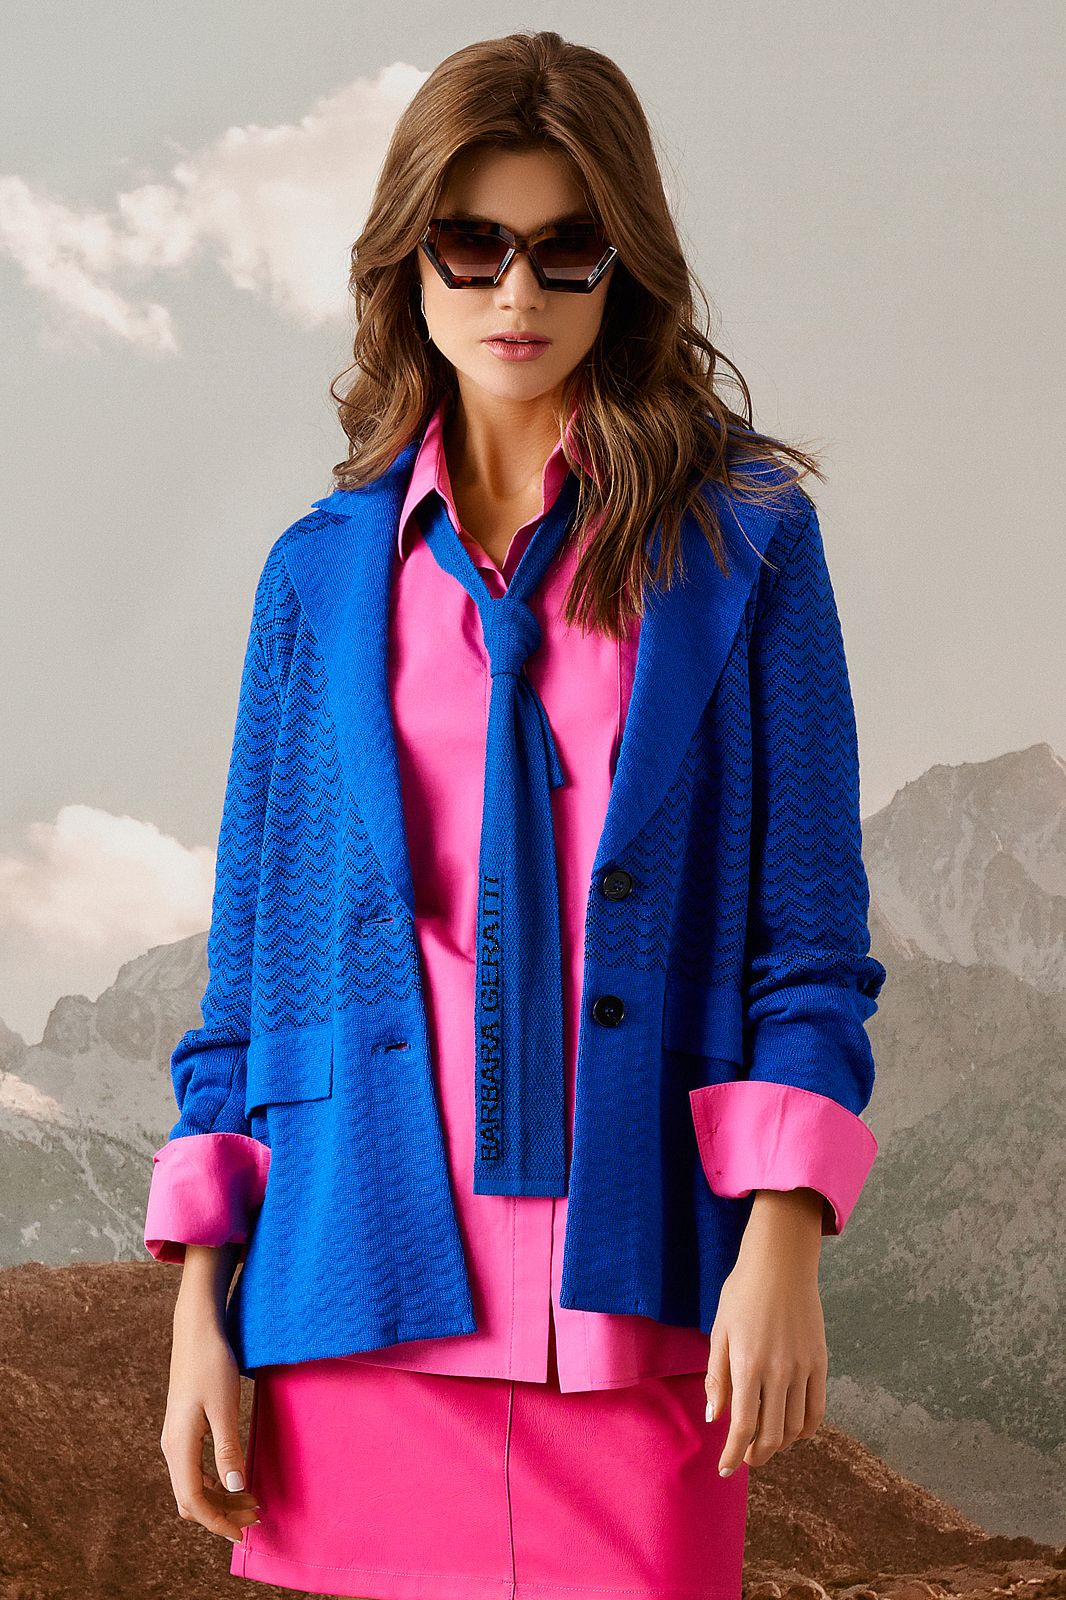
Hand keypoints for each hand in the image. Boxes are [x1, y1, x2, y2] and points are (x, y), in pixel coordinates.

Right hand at [159, 1244, 260, 1544]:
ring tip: (251, 1501)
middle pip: (192, 1499)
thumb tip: (235, 1488)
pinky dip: (215, 1482)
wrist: (196, 1328)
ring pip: (193, 1485)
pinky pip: (195, 1469)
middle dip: (222, 1514)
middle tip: (256, 1517)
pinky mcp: (183, 1428)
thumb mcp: (224, 1406)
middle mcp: (172, 1447)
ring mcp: (175, 1438)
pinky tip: (236, 1478)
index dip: (218, 1522)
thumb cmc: (212, 1363)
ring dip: (220, 1498)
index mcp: (179, 1446)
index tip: (244, 1533)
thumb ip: (228, 1449)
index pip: (194, 1501)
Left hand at [705, 1187, 827, 1475]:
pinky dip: (806, 1428)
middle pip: (772, 1435)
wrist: (781, 1263)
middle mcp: (778, 1372)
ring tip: (766, 1442)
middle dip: (756, 1455)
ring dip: (780, 1443)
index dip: (734, 1454)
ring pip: (796, 1427)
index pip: (743, 1427)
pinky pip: (817, 1408)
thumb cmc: (742, 1293)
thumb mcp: (720, 1331)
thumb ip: (717, 1377)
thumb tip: (715, 1418)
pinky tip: (793, 1429)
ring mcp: (803, 1368)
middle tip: (746, 1459)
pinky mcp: (820, 1362)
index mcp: (748, 1365)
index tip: (725, 1468)